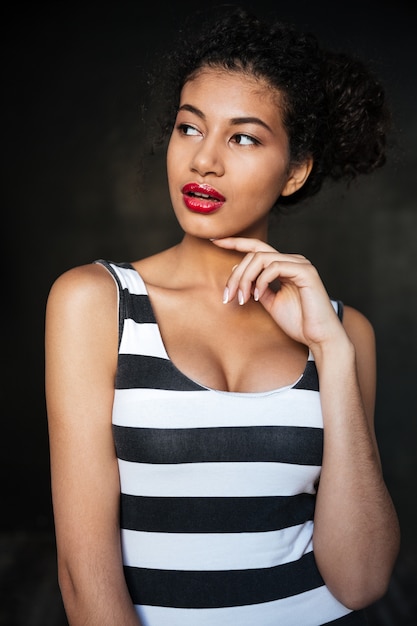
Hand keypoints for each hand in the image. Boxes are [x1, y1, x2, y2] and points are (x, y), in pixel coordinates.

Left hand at [213, 237, 345, 348]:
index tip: (215, 241)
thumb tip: (237, 273)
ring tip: (242, 299)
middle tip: (228, 296)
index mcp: (285, 266)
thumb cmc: (298, 322)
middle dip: (236, 274)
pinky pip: (274, 267)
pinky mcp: (305, 272)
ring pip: (261, 258)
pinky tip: (257, 297)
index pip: (257, 247)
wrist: (318, 338)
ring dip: (245, 279)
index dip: (235, 242)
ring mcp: (300, 264)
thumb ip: (256, 286)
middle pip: (254, 253)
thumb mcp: (270, 302)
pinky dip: (261, 281)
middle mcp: (293, 261)